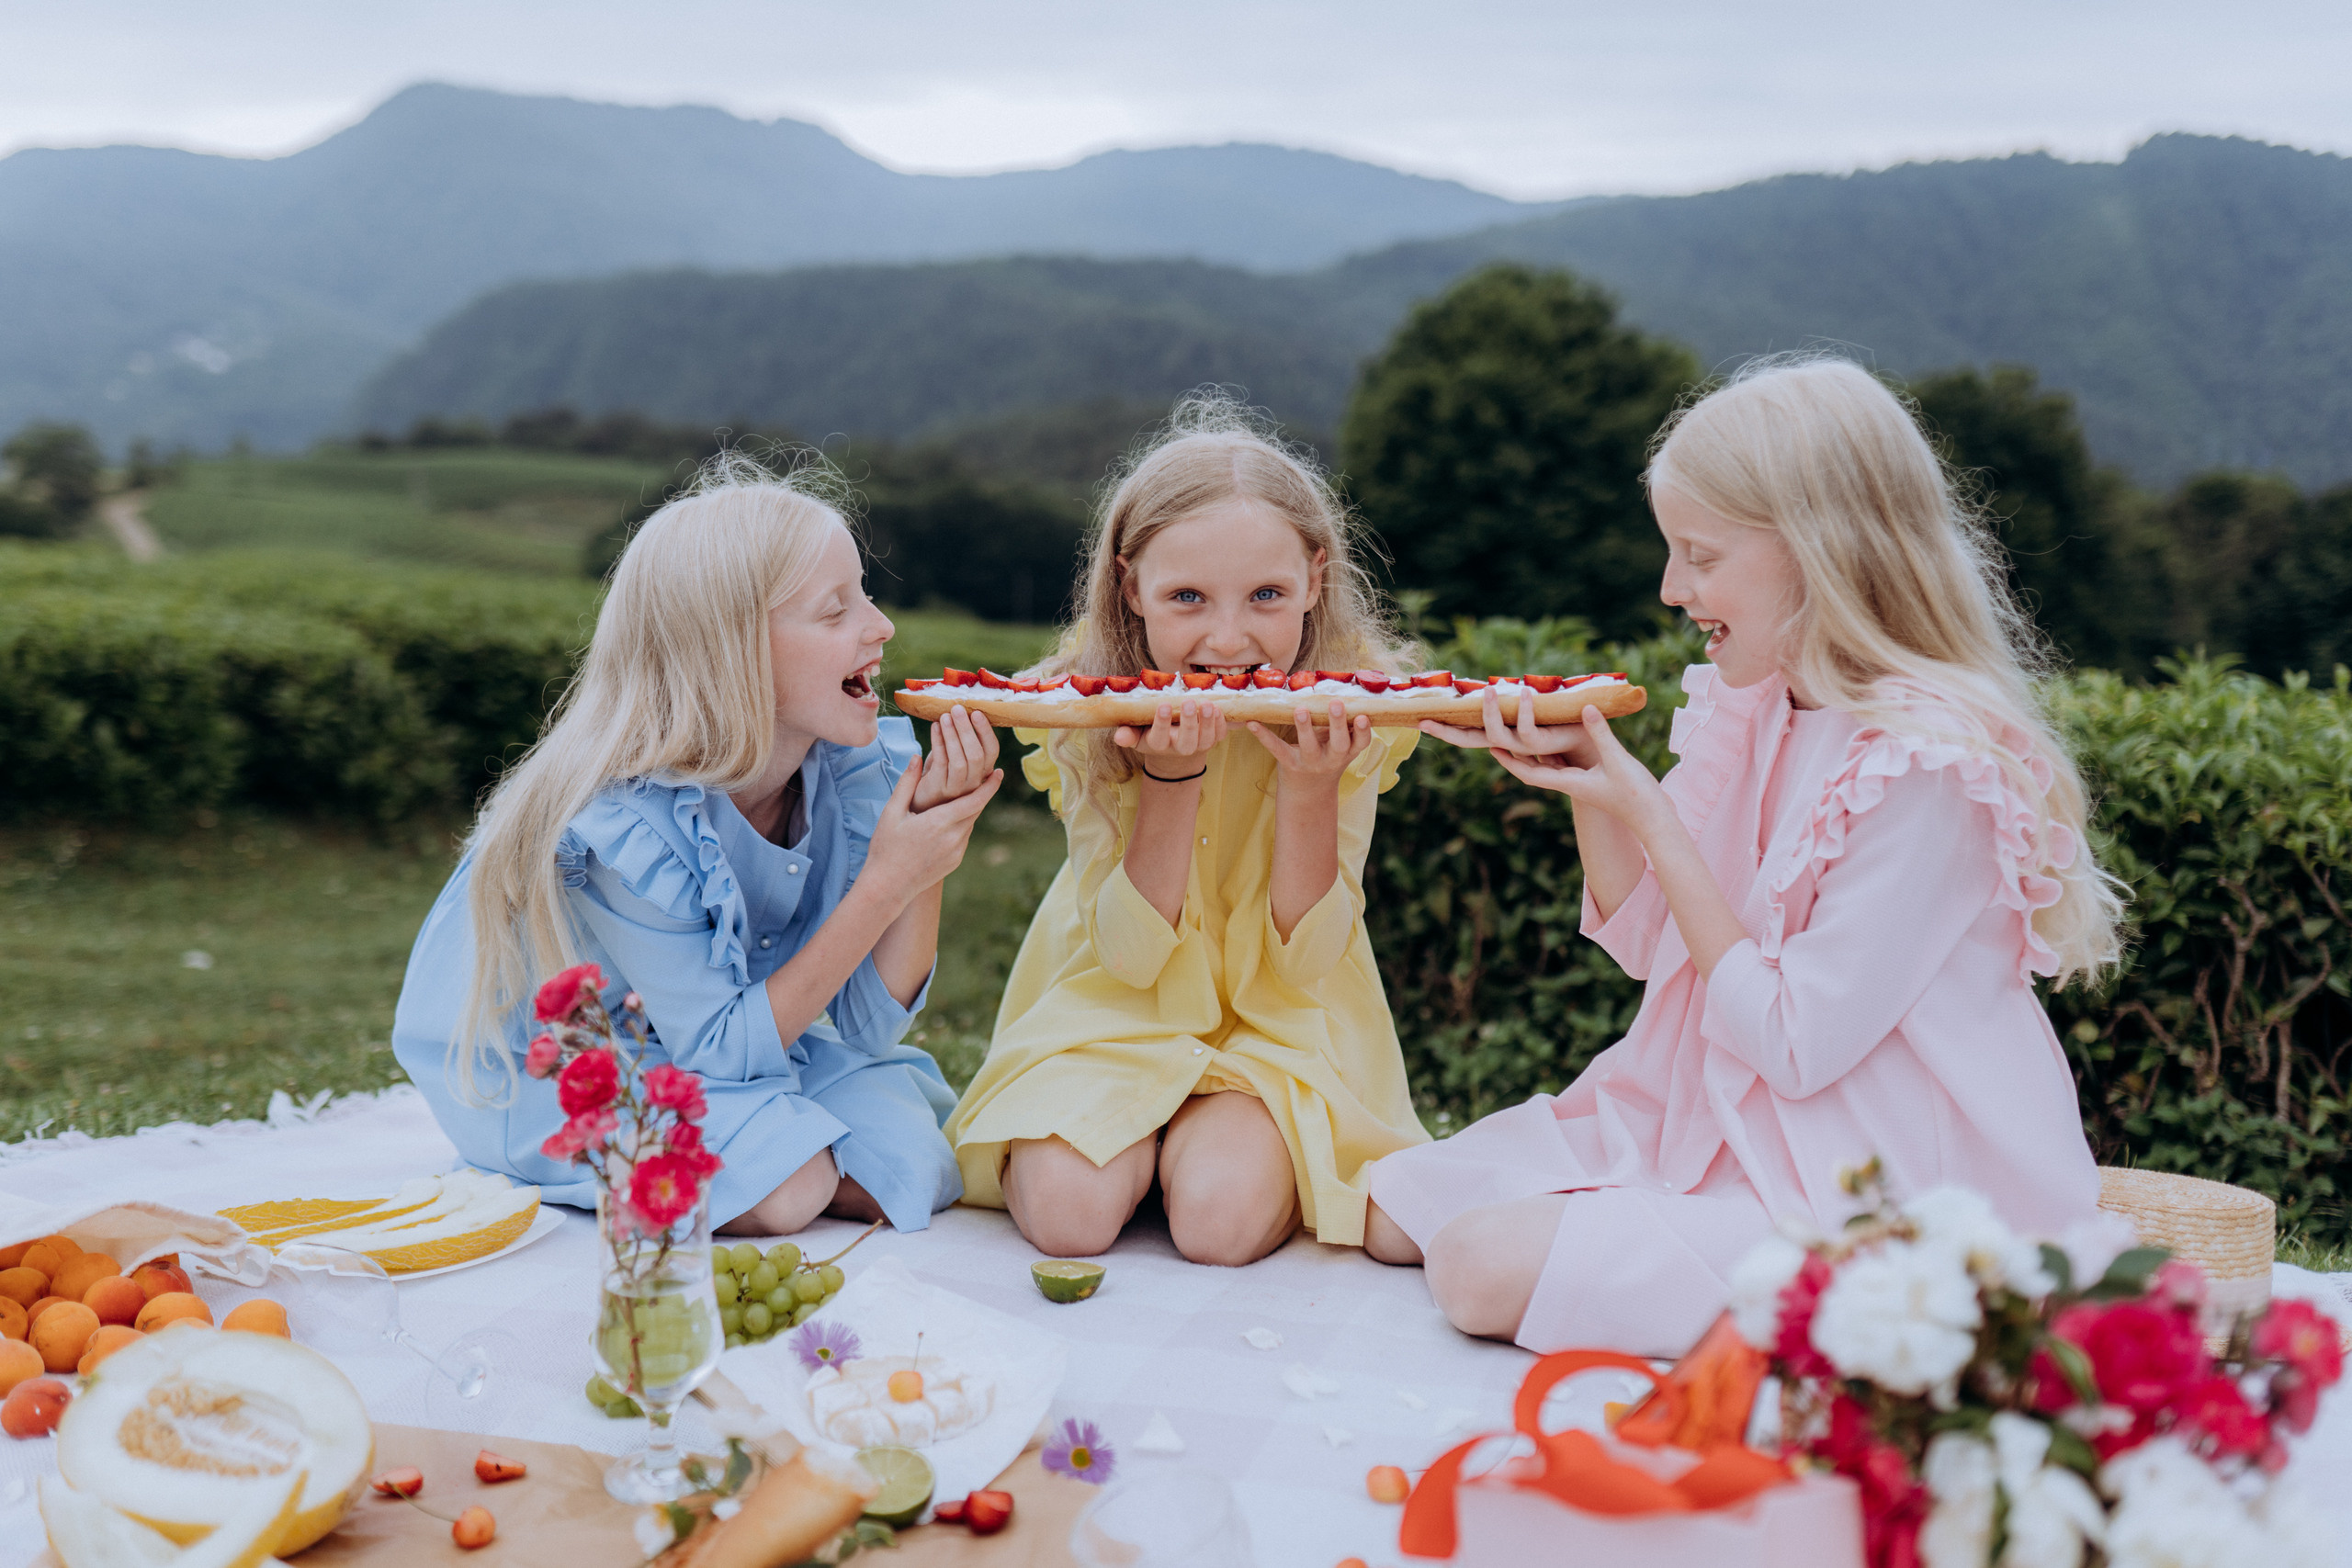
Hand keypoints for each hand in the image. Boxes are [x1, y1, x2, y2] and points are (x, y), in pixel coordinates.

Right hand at [864, 749, 1000, 902]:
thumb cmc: (885, 848)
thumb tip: (917, 756)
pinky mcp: (956, 862)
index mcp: (939, 822)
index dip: (989, 786)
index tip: (998, 772)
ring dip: (967, 810)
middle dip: (979, 793)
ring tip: (957, 799)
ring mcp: (957, 852)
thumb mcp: (892, 812)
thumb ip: (907, 783)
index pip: (974, 800)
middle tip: (980, 776)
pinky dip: (960, 826)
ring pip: (970, 823)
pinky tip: (947, 822)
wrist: (887, 887)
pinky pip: (964, 837)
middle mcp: (954, 838)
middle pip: (976, 809)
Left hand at [910, 706, 1000, 810]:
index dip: (986, 731)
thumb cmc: (940, 773)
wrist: (921, 801)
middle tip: (958, 709)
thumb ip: (963, 742)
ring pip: (959, 761)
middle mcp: (973, 782)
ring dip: (952, 736)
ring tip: (944, 716)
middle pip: (976, 755)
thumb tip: (963, 711)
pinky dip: (938, 743)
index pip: (992, 751)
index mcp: (982, 772)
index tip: (977, 712)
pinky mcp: (938, 788)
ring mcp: (956, 788)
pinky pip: (940, 763)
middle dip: (967, 730)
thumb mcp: (956, 758)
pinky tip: (934, 727)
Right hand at [1114, 699, 1226, 774]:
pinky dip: (1221, 723)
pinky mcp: (1213, 740)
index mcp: (1159, 744)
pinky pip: (1220, 734)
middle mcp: (1180, 747)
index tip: (1162, 706)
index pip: (1159, 737)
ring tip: (1207, 704)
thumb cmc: (1152, 733)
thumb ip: (1128, 733)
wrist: (1175, 748)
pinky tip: (1219, 708)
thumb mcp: (1137, 734)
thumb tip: (1118, 736)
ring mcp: (1199, 745)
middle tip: (1188, 702)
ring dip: (1208, 721)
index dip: (1161, 723)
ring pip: (1206, 738)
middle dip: (1188, 722)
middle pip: (1186, 740)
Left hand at [1247, 701, 1371, 789]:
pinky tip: (1252, 723)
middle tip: (1336, 704)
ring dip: (1305, 728)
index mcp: (1347, 752)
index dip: (1363, 731)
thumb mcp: (1341, 745)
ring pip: (1309, 746)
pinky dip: (1263, 735)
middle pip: (1339, 743)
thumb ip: (1345, 725)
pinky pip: (1276, 748)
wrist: (1308, 791)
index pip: (1361, 742)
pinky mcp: (1289, 763)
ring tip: (1301, 710)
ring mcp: (1310, 762)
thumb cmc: (1327, 756)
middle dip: (1338, 724)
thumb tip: (1347, 690)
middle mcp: (1331, 759)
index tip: (1363, 716)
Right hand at [1420, 685, 1598, 765]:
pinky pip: (1526, 731)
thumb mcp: (1533, 705)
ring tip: (1488, 689)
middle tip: (1426, 719)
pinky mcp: (1542, 745)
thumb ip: (1514, 699)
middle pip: (1470, 740)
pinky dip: (1524, 710)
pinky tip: (1523, 691)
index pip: (1467, 733)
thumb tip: (1493, 683)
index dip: (1445, 728)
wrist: (1592, 737)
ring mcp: (1523, 747)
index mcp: (1502, 732)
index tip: (1421, 719)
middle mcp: (1507, 742)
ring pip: (1495, 736)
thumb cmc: (1562, 718)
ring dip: (1490, 712)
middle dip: (1448, 731)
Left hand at [1487, 704, 1668, 829]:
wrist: (1653, 817)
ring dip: (1532, 751)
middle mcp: (1571, 784)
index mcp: (1570, 783)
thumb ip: (1601, 733)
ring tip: (1519, 730)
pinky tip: (1555, 736)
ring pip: (1549, 765)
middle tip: (1496, 737)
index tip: (1491, 748)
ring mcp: (1581, 782)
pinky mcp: (1592, 779)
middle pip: (1534, 769)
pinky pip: (1566, 763)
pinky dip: (1555, 750)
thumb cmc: (1636, 793)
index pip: (1531, 772)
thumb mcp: (1617, 759)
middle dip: (1514, 754)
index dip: (1510, 761)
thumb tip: (1585, 707)